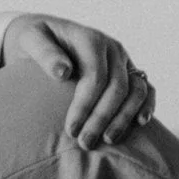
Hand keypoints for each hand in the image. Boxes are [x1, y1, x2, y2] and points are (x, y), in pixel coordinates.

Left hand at [2, 15, 154, 148]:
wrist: (47, 35)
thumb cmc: (36, 40)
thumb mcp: (31, 39)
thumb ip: (44, 53)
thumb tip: (63, 73)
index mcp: (90, 39)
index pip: (95, 77)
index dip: (85, 106)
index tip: (71, 130)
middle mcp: (112, 49)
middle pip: (117, 87)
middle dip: (102, 118)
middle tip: (85, 143)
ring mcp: (124, 60)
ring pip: (136, 90)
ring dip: (124, 117)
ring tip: (108, 140)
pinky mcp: (130, 71)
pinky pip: (147, 88)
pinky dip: (147, 105)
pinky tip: (140, 123)